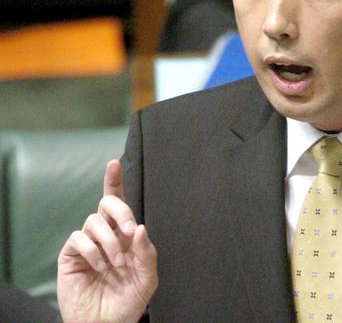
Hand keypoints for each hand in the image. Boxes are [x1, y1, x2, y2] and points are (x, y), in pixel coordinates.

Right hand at [57, 160, 157, 322]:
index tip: (114, 164)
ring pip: (93, 221)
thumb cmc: (129, 300)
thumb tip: (141, 227)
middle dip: (121, 211)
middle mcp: (106, 234)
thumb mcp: (148, 277)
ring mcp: (88, 244)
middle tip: (130, 231)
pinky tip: (100, 266)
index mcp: (125, 235)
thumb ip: (147, 252)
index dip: (114, 182)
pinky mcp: (71, 254)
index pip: (119, 203)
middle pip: (107, 204)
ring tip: (116, 264)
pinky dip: (93, 250)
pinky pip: (78, 238)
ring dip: (110, 241)